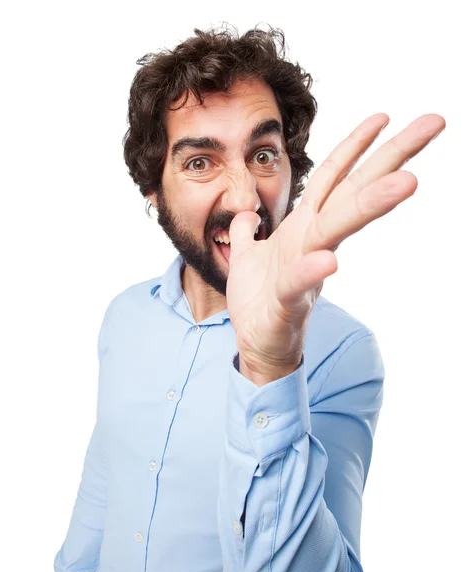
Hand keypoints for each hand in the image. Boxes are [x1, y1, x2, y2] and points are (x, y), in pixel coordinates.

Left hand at [226, 113, 445, 383]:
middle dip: (392, 157)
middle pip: (354, 191)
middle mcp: (311, 242)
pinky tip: (330, 260)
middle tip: (434, 123)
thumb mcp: (246, 257)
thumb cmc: (259, 301)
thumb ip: (247, 232)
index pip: (333, 178)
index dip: (355, 146)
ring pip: (336, 229)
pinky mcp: (288, 302)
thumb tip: (246, 213)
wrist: (256, 346)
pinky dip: (312, 270)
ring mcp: (304, 270)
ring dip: (370, 206)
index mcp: (302, 228)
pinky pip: (298, 282)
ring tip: (408, 181)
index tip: (384, 116)